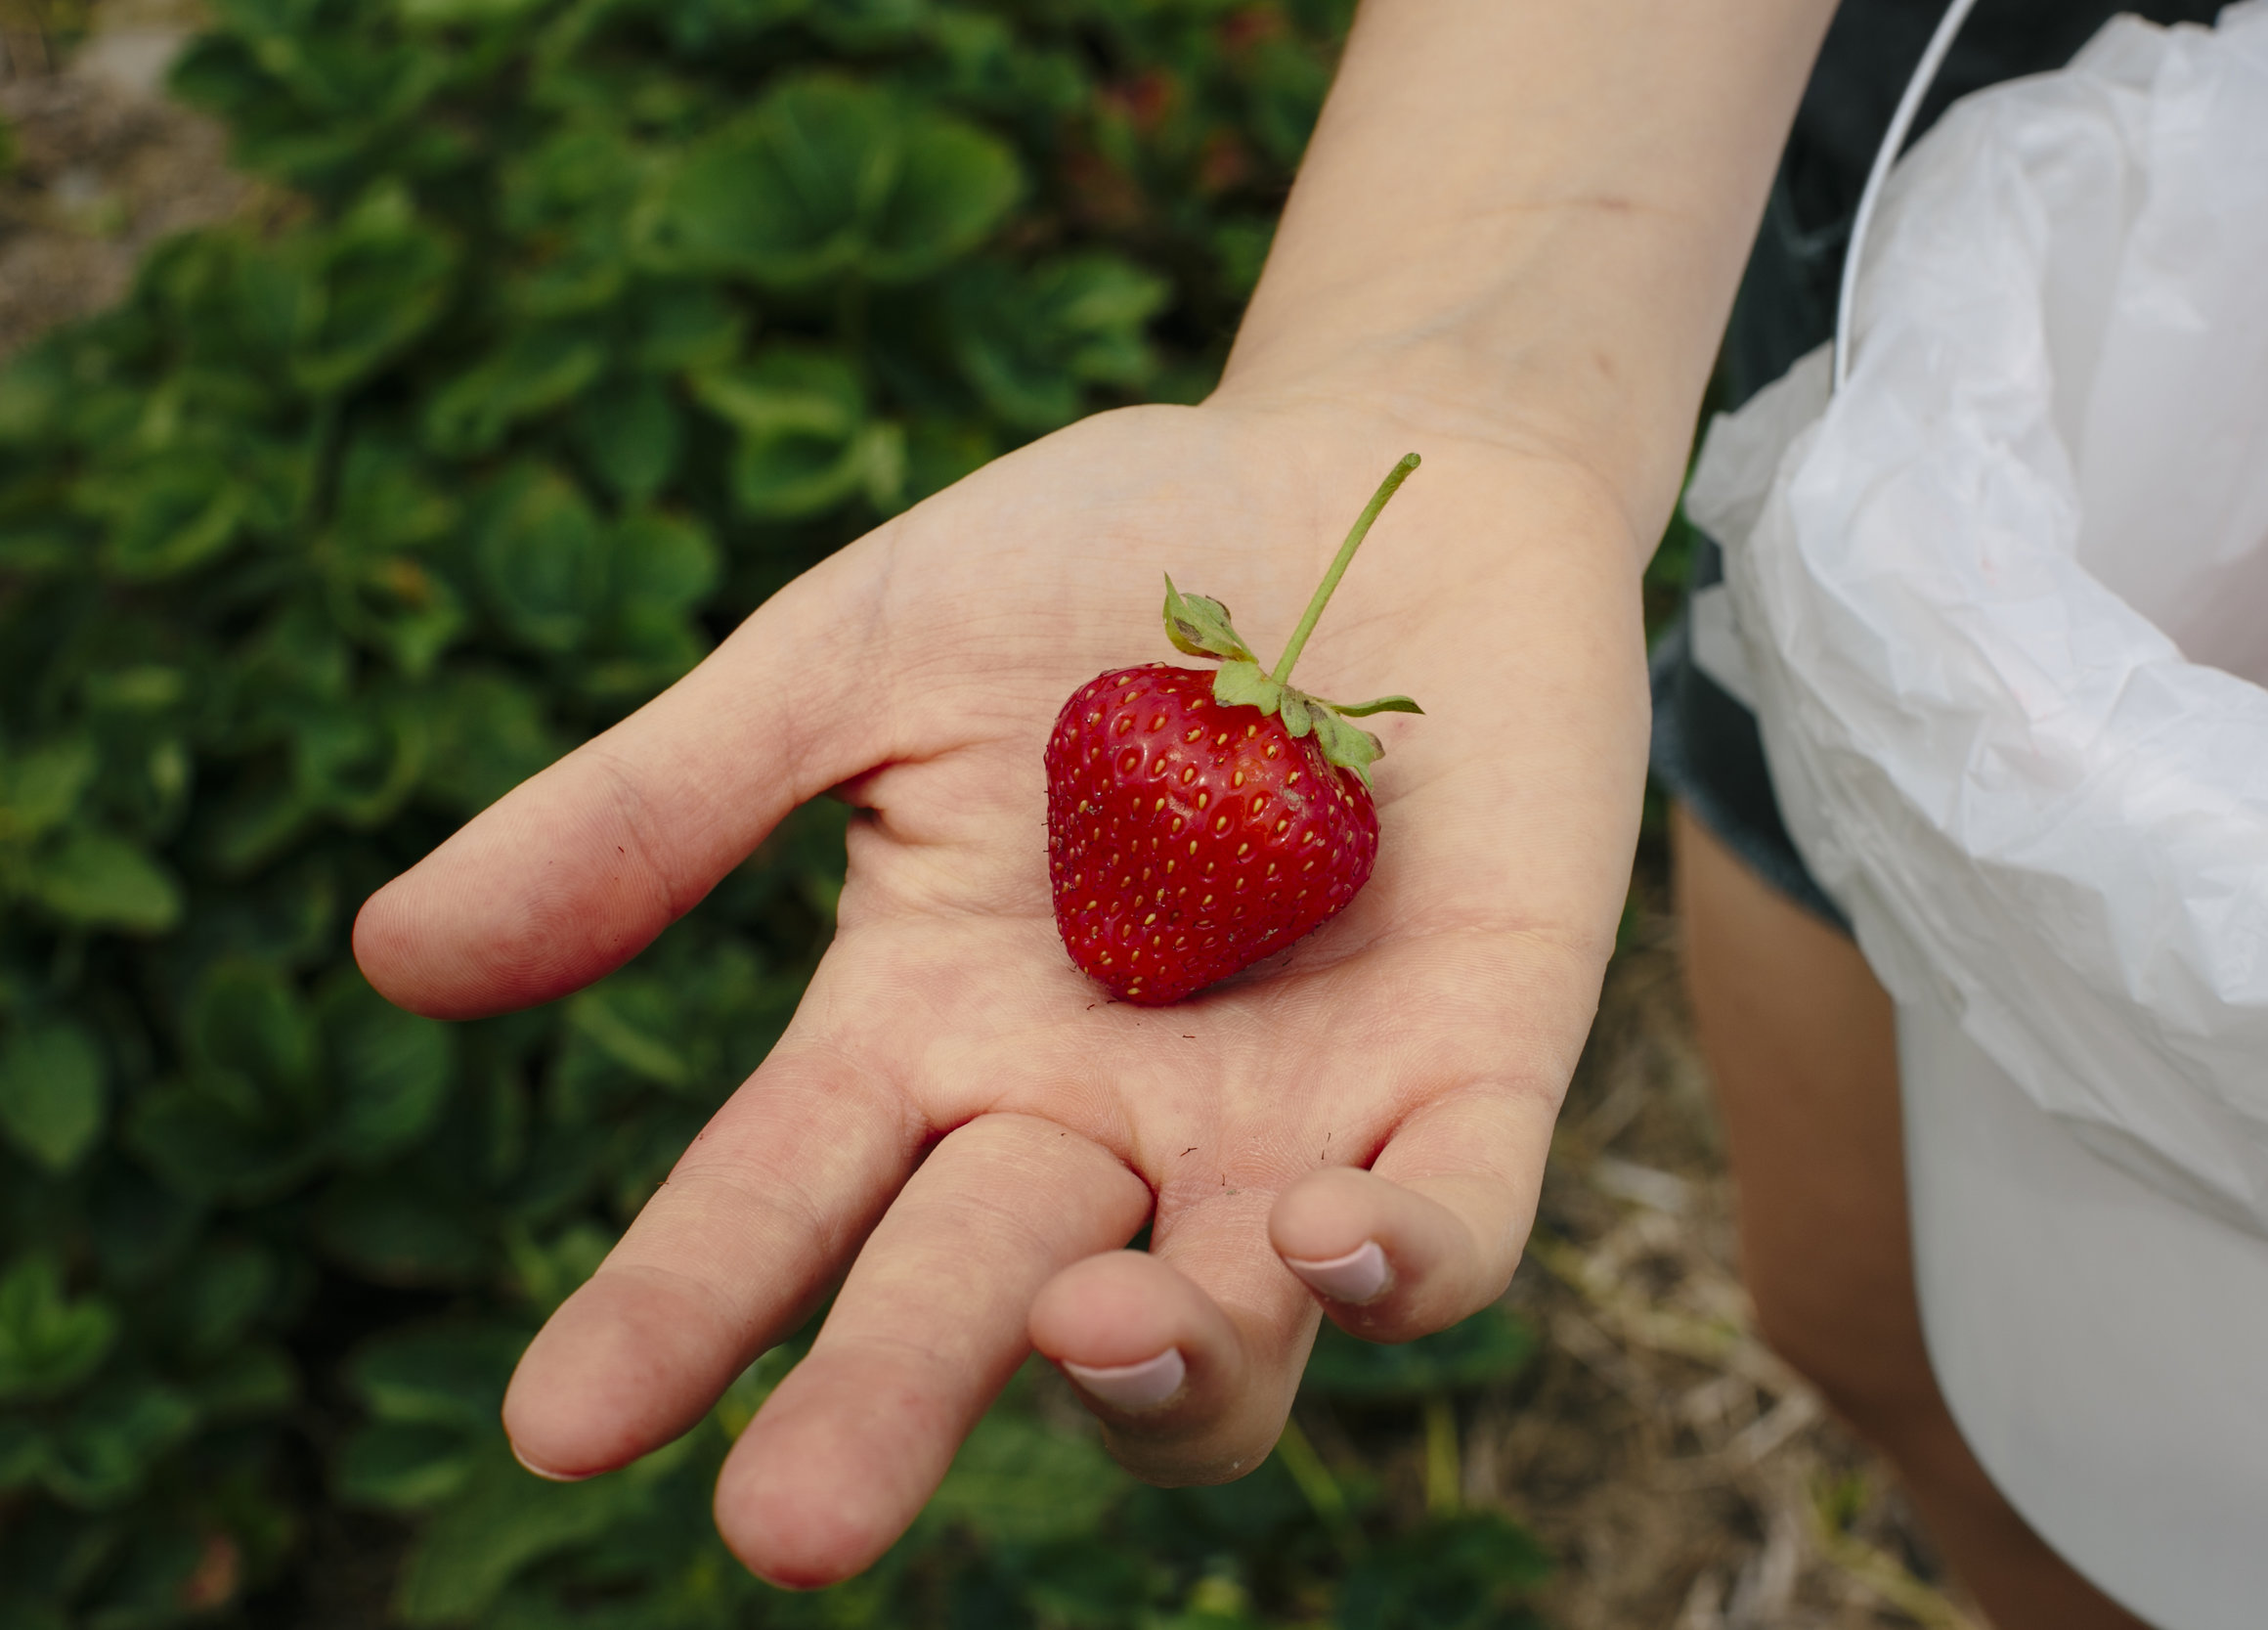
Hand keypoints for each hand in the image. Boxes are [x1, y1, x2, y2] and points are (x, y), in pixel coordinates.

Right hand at [353, 393, 1648, 1584]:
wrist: (1374, 475)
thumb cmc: (1102, 557)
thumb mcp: (856, 658)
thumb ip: (660, 809)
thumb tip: (388, 956)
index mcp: (928, 1034)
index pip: (776, 1206)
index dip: (674, 1315)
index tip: (557, 1424)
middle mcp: (1096, 1118)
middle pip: (974, 1303)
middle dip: (888, 1406)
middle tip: (797, 1525)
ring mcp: (1289, 1116)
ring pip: (1217, 1340)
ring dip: (1155, 1368)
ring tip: (1090, 1320)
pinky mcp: (1474, 1070)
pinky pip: (1450, 1230)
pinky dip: (1403, 1266)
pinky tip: (1331, 1237)